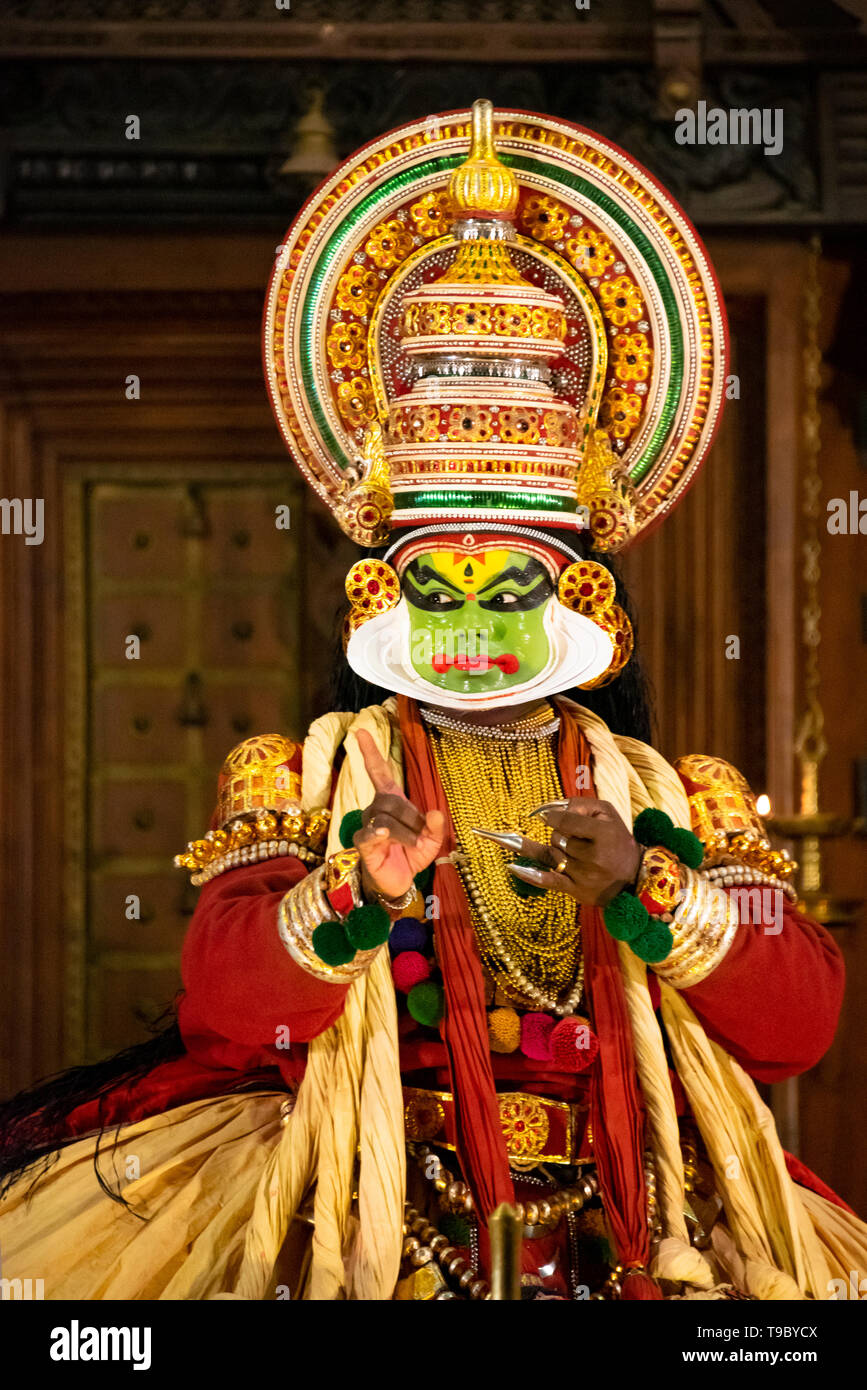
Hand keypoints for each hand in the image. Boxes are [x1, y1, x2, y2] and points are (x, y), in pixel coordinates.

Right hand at [353, 729, 445, 902]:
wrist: (400, 881)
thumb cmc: (412, 854)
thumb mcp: (432, 841)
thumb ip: (436, 827)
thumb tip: (435, 812)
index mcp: (392, 801)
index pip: (379, 772)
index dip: (371, 753)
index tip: (360, 732)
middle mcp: (376, 809)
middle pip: (391, 800)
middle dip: (411, 818)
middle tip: (423, 836)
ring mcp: (368, 826)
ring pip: (385, 819)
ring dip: (406, 833)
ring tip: (415, 846)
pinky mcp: (363, 844)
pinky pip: (369, 834)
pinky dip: (377, 833)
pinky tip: (383, 834)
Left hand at [508, 798, 641, 906]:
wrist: (634, 875)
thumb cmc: (617, 839)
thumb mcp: (606, 812)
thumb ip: (578, 804)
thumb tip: (547, 810)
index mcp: (604, 834)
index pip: (565, 821)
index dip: (553, 817)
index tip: (547, 817)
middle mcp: (594, 857)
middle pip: (556, 838)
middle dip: (562, 836)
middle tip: (581, 841)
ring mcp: (584, 876)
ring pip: (552, 855)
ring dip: (558, 852)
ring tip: (580, 856)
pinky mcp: (576, 891)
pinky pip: (547, 880)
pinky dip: (530, 874)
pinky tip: (512, 867)